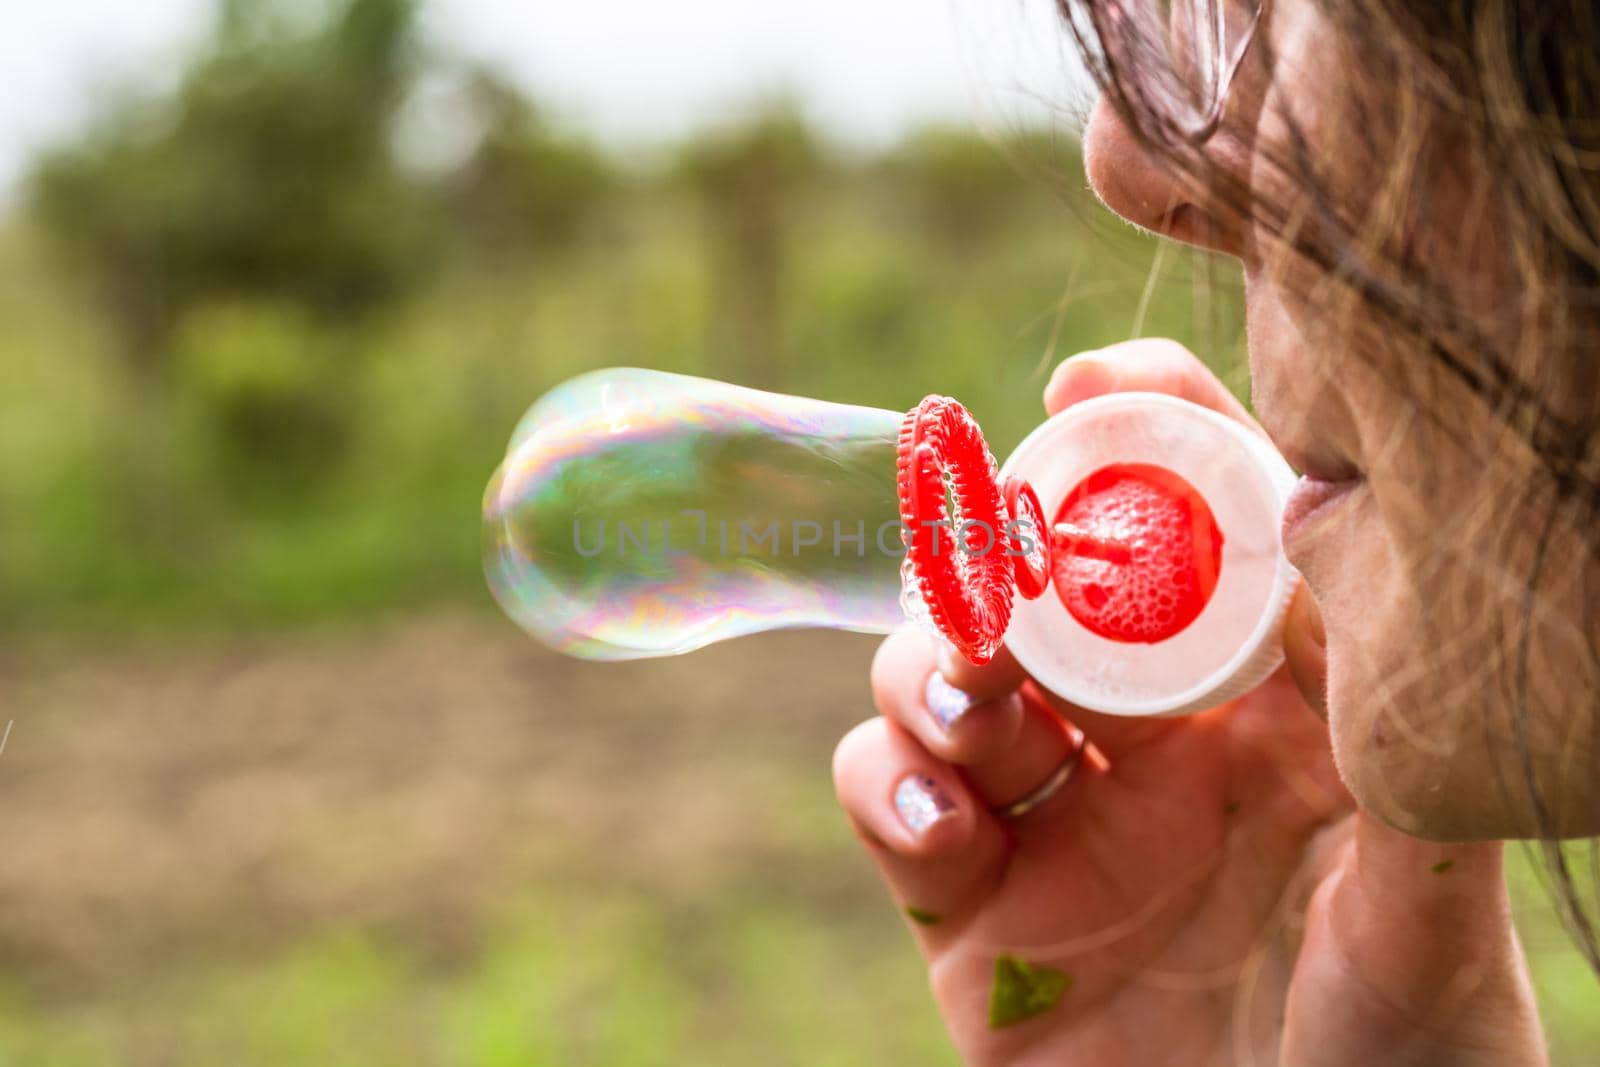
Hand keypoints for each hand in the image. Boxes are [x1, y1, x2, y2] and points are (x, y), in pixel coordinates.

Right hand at [833, 340, 1544, 1065]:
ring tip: (973, 700)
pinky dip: (886, 782)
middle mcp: (1142, 744)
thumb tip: (1334, 547)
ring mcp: (1047, 820)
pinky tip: (936, 813)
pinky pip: (889, 803)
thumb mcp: (1425, 902)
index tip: (1092, 387)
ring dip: (930, 663)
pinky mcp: (963, 907)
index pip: (1194, 536)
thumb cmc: (1403, 1057)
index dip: (1143, 440)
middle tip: (999, 566)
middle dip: (1001, 557)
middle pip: (1038, 592)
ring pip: (941, 676)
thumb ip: (1393, 747)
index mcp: (1259, 709)